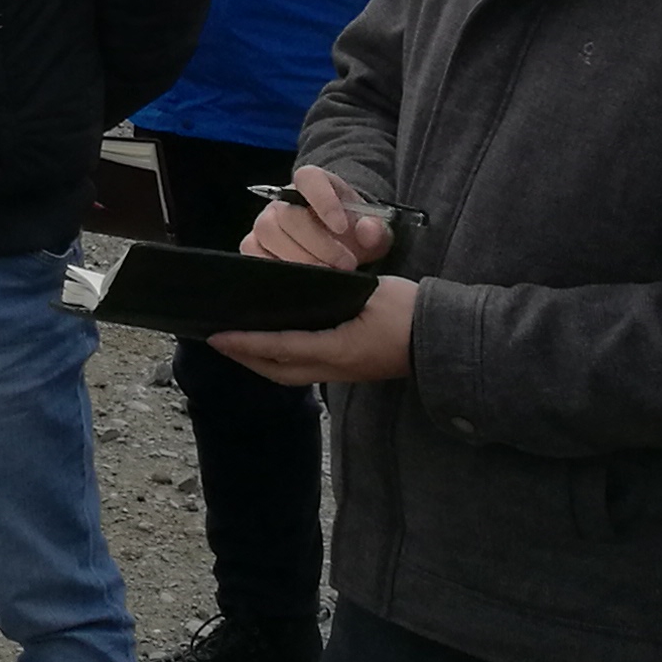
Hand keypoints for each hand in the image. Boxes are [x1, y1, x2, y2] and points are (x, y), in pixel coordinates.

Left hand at [214, 275, 417, 384]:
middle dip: (245, 357)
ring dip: (261, 361)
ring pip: (290, 374)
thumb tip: (300, 286)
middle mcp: (335, 367)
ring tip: (238, 343)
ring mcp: (343, 373)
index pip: (280, 347)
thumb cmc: (410, 311)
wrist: (444, 340)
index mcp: (338, 349)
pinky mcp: (349, 370)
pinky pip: (304, 370)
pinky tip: (273, 345)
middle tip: (218, 340)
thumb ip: (333, 291)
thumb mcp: (370, 293)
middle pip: (278, 370)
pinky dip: (281, 360)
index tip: (217, 335)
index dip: (247, 343)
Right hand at [244, 164, 394, 270]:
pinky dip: (275, 267)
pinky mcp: (254, 244)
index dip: (324, 201)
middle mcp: (283, 199)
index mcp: (314, 183)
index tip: (344, 227)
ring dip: (299, 258)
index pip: (308, 178)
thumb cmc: (354, 231)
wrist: (340, 243)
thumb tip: (367, 230)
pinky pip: (252, 252)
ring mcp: (265, 221)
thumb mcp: (375, 230)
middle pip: (287, 214)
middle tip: (346, 264)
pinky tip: (302, 280)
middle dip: (318, 243)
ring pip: (268, 233)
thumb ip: (376, 229)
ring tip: (327, 274)